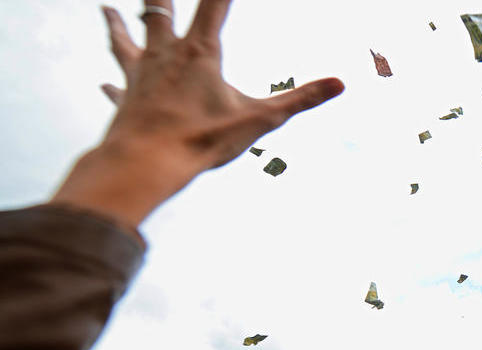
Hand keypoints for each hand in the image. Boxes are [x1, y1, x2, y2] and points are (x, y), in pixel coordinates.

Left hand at [52, 1, 343, 228]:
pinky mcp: (125, 102)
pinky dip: (112, 83)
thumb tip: (340, 83)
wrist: (146, 164)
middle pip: (159, 10)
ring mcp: (140, 76)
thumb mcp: (260, 119)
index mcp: (199, 53)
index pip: (214, 4)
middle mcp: (165, 56)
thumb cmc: (201, 139)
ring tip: (107, 9)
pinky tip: (104, 82)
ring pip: (125, 41)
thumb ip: (301, 99)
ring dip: (117, 24)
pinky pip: (117, 87)